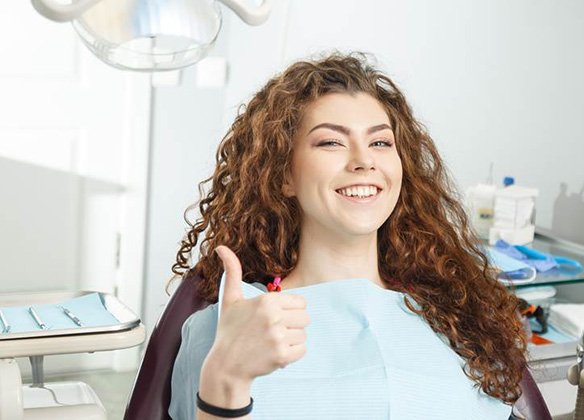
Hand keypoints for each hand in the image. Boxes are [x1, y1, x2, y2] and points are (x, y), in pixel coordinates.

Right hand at [207, 245, 309, 382]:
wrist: (225, 366)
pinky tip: (274, 353)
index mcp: (266, 301)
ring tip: (271, 342)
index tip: (274, 318)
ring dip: (291, 340)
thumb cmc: (229, 330)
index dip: (289, 310)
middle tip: (273, 331)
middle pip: (305, 318)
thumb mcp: (230, 299)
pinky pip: (302, 350)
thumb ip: (232, 272)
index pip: (300, 302)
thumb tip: (221, 247)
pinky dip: (292, 354)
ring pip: (303, 334)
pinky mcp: (282, 356)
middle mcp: (274, 317)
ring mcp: (278, 337)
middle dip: (292, 325)